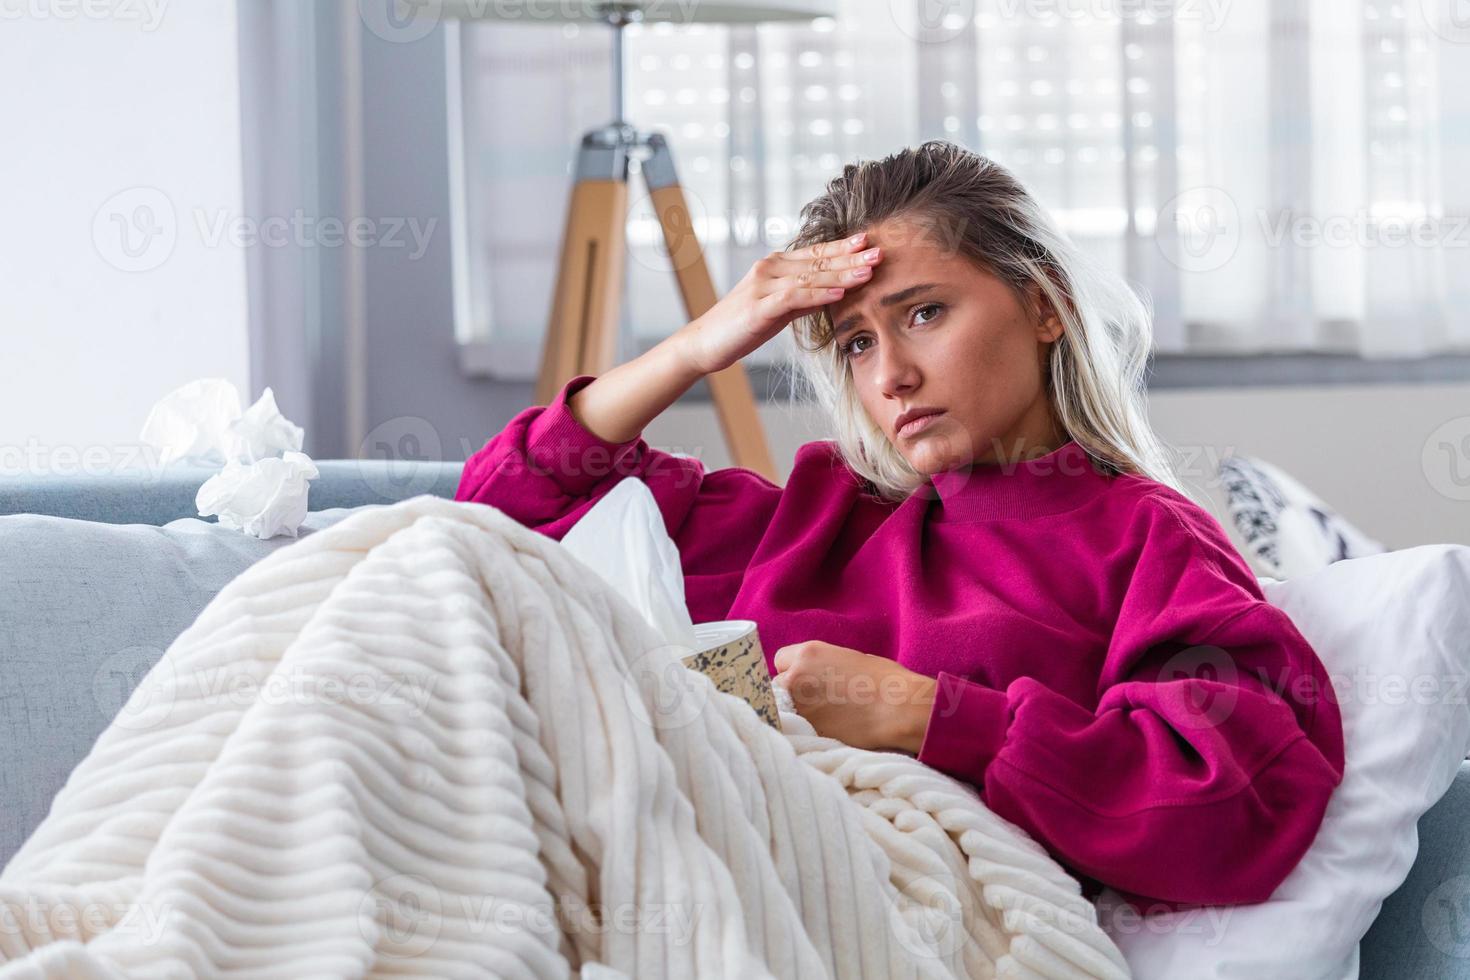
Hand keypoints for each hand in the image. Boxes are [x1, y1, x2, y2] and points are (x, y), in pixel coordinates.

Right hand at [674, 231, 883, 376]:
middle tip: (880, 252)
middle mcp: (769, 269)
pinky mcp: (758, 307)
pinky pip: (793, 298)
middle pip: (817, 262)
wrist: (704, 343)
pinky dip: (818, 295)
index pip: (815, 253)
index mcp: (775, 266)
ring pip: (809, 277)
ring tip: (868, 273)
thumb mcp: (777, 310)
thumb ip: (803, 298)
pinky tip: (839, 295)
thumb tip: (833, 292)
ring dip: (841, 275)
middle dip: (850, 258)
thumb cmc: (741, 326)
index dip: (843, 247)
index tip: (869, 242)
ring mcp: (762, 286)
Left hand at [772, 640, 937, 752]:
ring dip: (796, 712)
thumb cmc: (884, 680)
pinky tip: (825, 728)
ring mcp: (799, 706)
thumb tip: (812, 675)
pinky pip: (795, 729)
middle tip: (814, 700)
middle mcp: (796, 677)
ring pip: (783, 709)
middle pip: (777, 685)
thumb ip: (821, 664)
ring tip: (822, 716)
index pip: (780, 660)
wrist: (899, 709)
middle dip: (792, 691)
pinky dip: (805, 730)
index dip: (793, 669)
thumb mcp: (847, 658)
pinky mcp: (807, 730)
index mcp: (808, 654)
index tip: (805, 679)